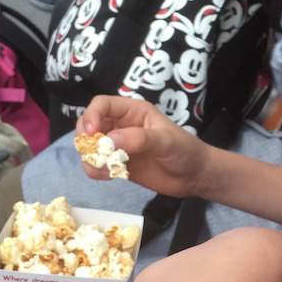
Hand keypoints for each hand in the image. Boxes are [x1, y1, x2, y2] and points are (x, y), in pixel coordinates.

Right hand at [76, 96, 213, 195]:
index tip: (92, 133)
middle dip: (85, 138)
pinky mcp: (118, 165)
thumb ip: (139, 139)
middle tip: (93, 153)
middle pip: (89, 124)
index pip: (102, 104)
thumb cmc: (185, 151)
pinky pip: (96, 165)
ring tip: (104, 170)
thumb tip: (110, 141)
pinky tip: (108, 176)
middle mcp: (122, 125)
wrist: (195, 176)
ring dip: (89, 157)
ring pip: (89, 146)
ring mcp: (118, 146)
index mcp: (133, 111)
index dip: (92, 115)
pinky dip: (95, 170)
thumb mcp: (166, 141)